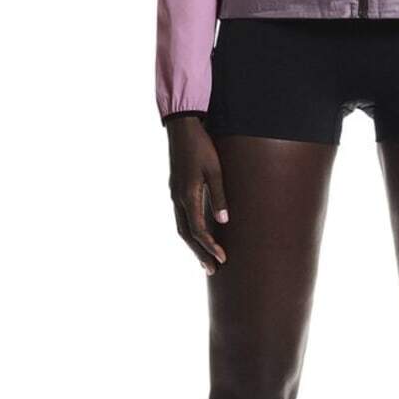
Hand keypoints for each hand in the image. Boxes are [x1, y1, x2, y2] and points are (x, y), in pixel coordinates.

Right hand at [166, 115, 228, 273]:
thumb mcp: (215, 170)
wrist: (182, 128)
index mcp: (187, 195)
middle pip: (186, 234)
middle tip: (212, 270)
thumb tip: (224, 221)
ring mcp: (174, 194)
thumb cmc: (202, 146)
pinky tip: (197, 236)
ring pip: (181, 228)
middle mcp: (178, 198)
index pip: (198, 230)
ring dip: (193, 245)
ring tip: (205, 260)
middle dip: (199, 253)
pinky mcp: (176, 190)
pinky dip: (189, 232)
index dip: (210, 246)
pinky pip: (181, 218)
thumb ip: (219, 196)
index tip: (223, 258)